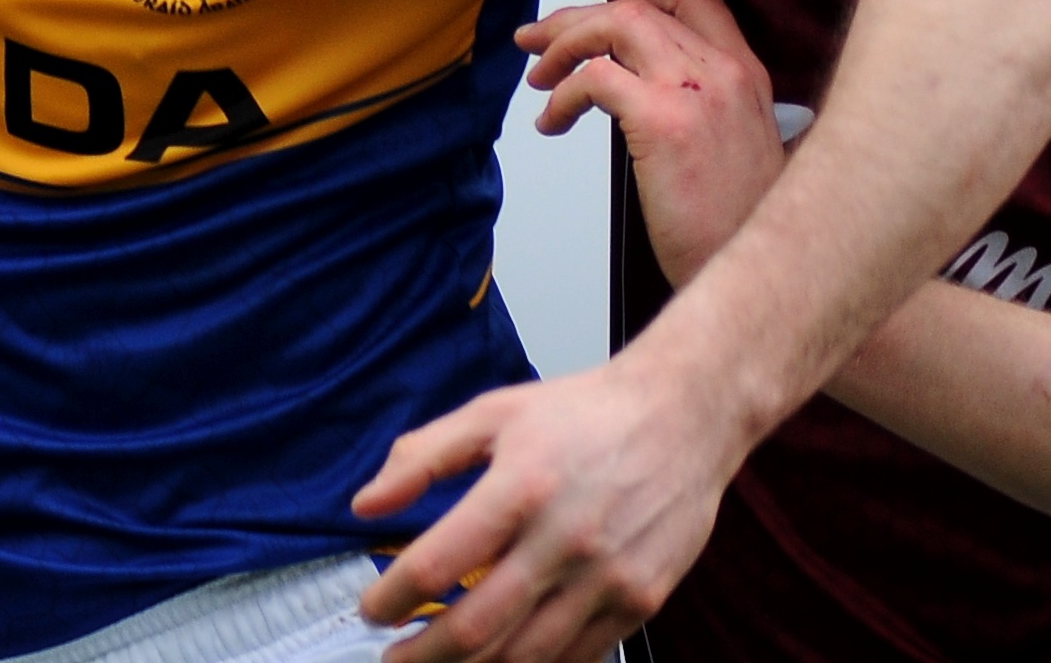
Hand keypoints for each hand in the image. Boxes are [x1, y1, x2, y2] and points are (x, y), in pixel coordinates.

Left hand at [351, 354, 743, 660]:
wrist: (683, 417)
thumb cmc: (585, 412)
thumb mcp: (493, 412)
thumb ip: (423, 457)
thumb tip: (366, 504)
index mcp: (520, 487)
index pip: (437, 564)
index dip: (391, 599)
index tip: (371, 610)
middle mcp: (565, 540)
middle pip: (477, 628)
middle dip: (422, 655)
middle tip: (394, 659)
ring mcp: (607, 579)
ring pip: (525, 656)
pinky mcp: (639, 601)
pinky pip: (576, 657)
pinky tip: (503, 660)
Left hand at [518, 0, 787, 285]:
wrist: (765, 273)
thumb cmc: (737, 223)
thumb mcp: (732, 146)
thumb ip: (697, 103)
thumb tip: (627, 83)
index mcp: (746, 73)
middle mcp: (726, 71)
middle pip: (639, 6)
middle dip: (577, 15)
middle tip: (538, 37)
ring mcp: (696, 91)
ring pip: (614, 26)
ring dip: (564, 43)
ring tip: (538, 75)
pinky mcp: (664, 121)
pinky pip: (593, 78)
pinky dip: (562, 95)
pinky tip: (552, 123)